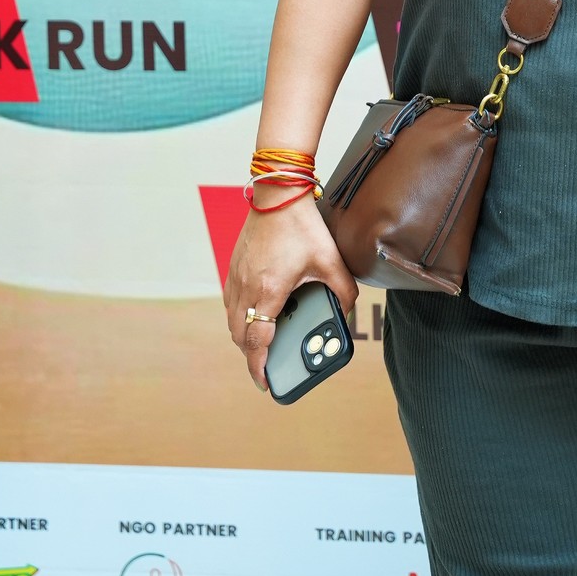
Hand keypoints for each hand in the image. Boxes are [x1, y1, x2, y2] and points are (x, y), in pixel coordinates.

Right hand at [223, 193, 357, 391]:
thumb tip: (346, 312)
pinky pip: (231, 302)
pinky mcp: (234, 266)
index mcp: (269, 291)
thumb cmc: (302, 225)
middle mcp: (246, 287)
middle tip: (267, 364)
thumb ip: (343, 291)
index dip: (259, 367)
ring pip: (232, 320)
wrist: (278, 193)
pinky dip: (240, 315)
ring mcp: (236, 276)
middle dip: (251, 355)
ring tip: (262, 341)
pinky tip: (256, 312)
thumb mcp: (331, 260)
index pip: (257, 341)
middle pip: (240, 336)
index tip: (265, 382)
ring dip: (244, 335)